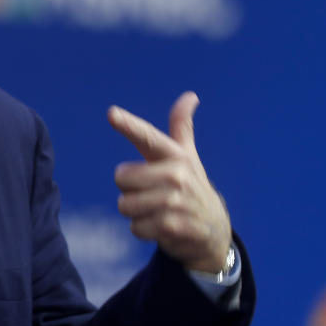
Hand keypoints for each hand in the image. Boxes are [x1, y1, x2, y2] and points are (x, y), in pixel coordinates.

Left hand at [107, 91, 231, 272]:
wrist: (214, 229)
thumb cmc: (191, 185)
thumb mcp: (186, 155)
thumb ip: (181, 126)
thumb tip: (190, 95)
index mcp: (175, 155)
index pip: (147, 137)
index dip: (129, 125)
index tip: (111, 113)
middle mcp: (177, 175)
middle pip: (121, 178)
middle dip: (130, 189)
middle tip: (152, 192)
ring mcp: (176, 201)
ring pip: (125, 204)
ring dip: (135, 211)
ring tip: (157, 210)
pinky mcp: (173, 226)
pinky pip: (135, 227)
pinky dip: (142, 230)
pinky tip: (160, 227)